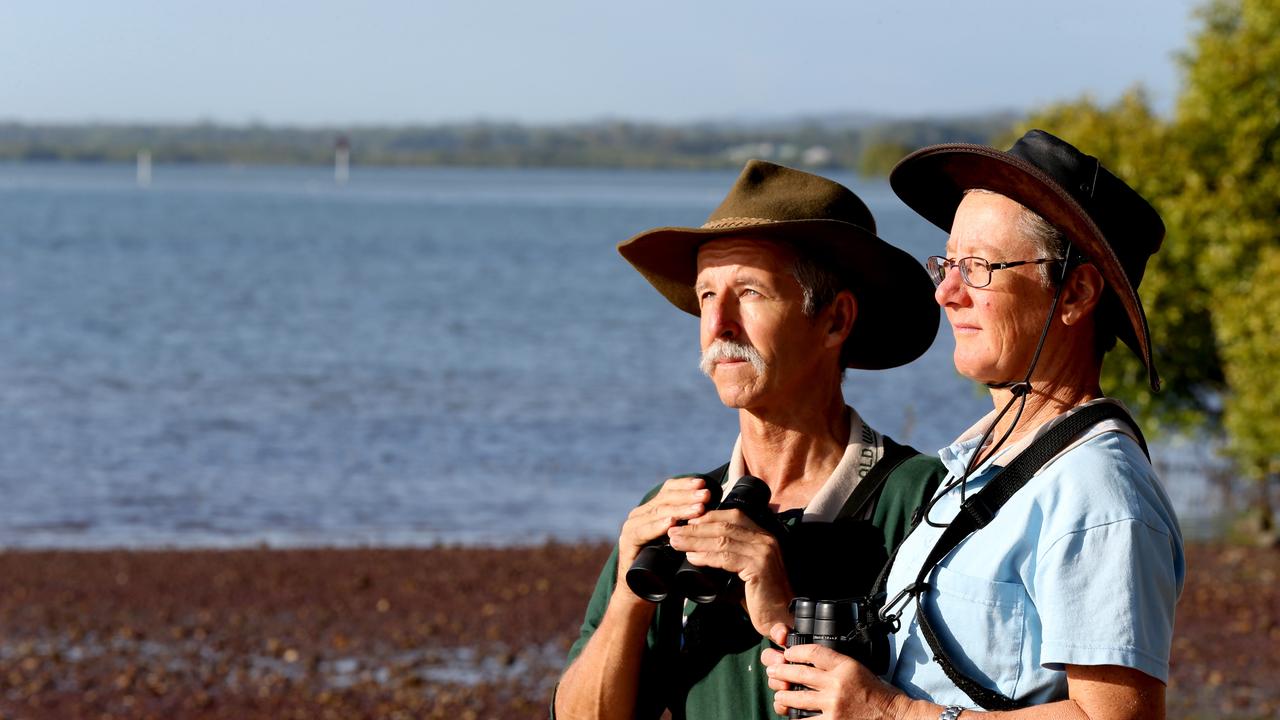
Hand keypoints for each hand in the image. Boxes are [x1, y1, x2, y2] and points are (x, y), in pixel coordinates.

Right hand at [615, 476, 714, 594]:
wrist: (640, 593)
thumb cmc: (665, 569)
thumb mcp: (680, 543)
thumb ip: (690, 527)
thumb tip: (718, 513)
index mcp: (652, 510)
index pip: (669, 490)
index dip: (686, 485)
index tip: (704, 484)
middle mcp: (640, 514)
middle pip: (665, 498)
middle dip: (687, 495)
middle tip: (706, 494)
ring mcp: (631, 527)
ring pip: (657, 512)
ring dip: (679, 509)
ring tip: (698, 508)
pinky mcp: (627, 543)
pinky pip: (643, 532)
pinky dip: (657, 526)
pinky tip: (671, 523)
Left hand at [667, 507, 791, 634]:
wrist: (780, 618)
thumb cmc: (759, 597)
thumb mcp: (744, 570)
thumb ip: (728, 557)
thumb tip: (695, 552)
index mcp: (762, 535)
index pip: (732, 516)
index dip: (706, 517)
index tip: (684, 522)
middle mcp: (765, 539)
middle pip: (724, 525)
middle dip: (695, 527)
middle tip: (673, 531)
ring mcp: (763, 552)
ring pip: (723, 539)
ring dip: (695, 540)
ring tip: (675, 542)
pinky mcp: (759, 568)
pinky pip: (726, 557)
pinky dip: (706, 556)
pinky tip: (692, 557)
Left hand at [763, 623, 907, 718]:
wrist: (896, 717)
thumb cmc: (882, 696)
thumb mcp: (861, 670)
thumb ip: (839, 666)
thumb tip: (815, 664)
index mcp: (846, 666)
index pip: (813, 653)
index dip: (795, 651)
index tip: (787, 653)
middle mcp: (836, 684)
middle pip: (799, 673)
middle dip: (781, 671)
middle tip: (772, 670)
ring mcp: (833, 705)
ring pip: (797, 698)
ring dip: (783, 697)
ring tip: (778, 696)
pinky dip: (796, 719)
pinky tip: (791, 717)